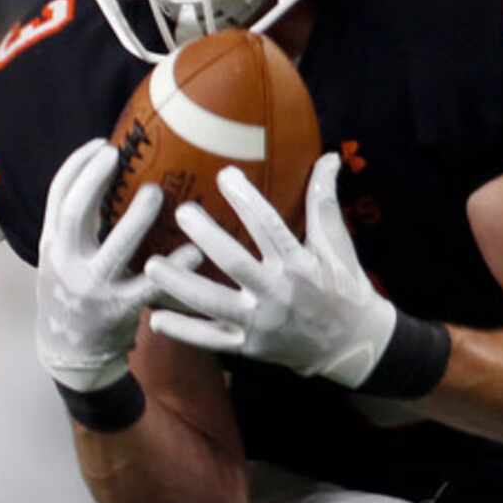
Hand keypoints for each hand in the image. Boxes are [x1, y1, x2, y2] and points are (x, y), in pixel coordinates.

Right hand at [35, 139, 190, 390]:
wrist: (69, 350)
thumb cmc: (72, 293)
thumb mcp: (60, 258)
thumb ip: (77, 225)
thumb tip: (102, 174)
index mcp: (52, 246)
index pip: (57, 197)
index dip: (77, 166)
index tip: (100, 144)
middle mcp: (67, 264)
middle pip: (76, 214)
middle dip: (95, 181)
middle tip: (119, 156)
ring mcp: (93, 288)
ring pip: (115, 248)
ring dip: (137, 218)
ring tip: (156, 193)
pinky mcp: (119, 310)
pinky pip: (150, 287)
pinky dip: (174, 268)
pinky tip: (194, 252)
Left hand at [144, 155, 395, 386]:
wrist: (352, 345)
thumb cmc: (342, 286)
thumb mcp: (337, 245)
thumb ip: (324, 203)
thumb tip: (330, 157)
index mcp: (299, 263)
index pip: (270, 226)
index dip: (248, 200)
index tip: (225, 174)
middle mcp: (277, 292)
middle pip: (235, 263)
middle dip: (207, 237)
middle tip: (182, 212)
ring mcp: (260, 321)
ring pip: (214, 303)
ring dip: (180, 285)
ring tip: (150, 265)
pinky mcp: (248, 345)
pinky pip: (210, 340)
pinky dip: (183, 331)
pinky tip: (155, 318)